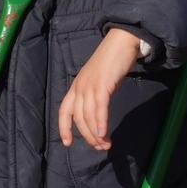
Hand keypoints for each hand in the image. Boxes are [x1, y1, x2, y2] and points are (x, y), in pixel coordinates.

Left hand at [57, 28, 144, 151]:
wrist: (123, 40)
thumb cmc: (113, 60)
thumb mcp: (99, 79)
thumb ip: (96, 93)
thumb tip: (98, 112)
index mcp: (76, 86)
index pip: (64, 111)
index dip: (64, 128)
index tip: (68, 143)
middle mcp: (79, 87)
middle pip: (78, 118)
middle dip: (87, 136)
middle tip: (100, 147)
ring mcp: (90, 85)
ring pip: (88, 116)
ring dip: (96, 133)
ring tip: (105, 144)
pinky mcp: (103, 84)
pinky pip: (99, 108)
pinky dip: (101, 122)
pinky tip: (104, 133)